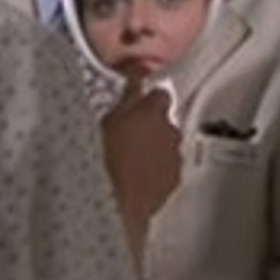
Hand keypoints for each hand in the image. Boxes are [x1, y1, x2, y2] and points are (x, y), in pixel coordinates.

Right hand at [100, 76, 180, 268]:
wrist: (116, 203)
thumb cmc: (105, 162)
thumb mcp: (105, 119)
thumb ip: (124, 97)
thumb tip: (132, 76)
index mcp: (153, 110)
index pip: (158, 92)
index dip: (146, 95)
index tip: (137, 95)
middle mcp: (170, 131)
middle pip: (164, 119)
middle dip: (149, 123)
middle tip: (127, 131)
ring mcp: (174, 157)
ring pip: (167, 144)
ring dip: (154, 146)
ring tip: (130, 157)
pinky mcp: (173, 180)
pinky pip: (167, 167)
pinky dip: (157, 168)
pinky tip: (140, 176)